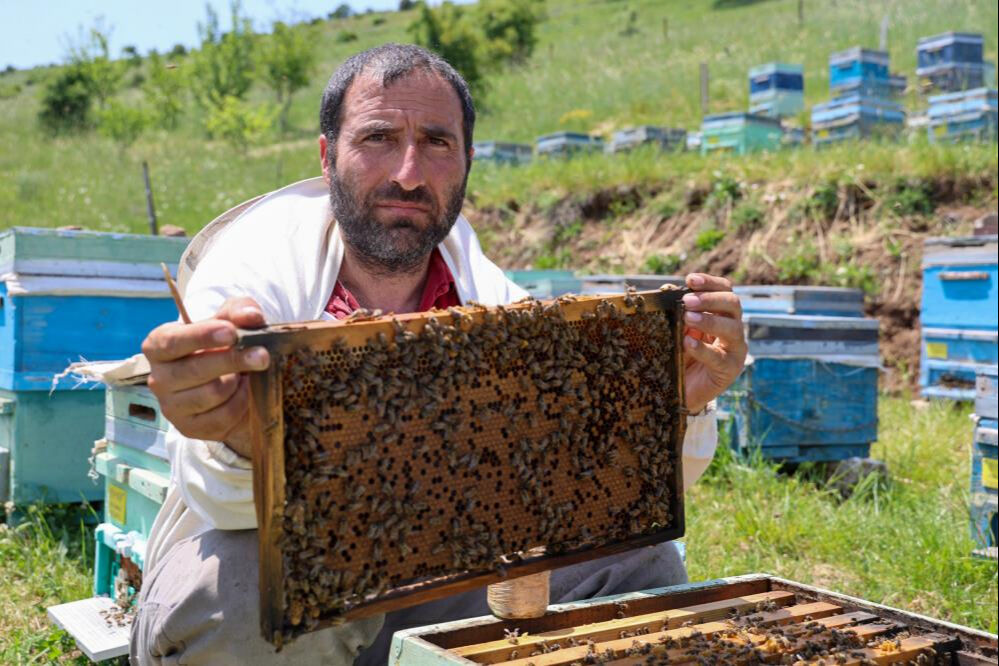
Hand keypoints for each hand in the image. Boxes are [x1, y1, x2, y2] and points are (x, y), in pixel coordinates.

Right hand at [142, 297, 269, 458]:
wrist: (232, 383)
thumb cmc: (223, 345)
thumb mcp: (231, 321)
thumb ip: (240, 311)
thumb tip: (251, 316)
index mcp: (159, 346)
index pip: (171, 342)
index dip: (200, 337)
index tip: (231, 333)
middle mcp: (158, 378)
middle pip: (195, 370)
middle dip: (232, 361)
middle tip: (262, 355)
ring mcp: (171, 406)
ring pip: (212, 393)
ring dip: (237, 382)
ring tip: (245, 373)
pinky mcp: (189, 428)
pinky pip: (223, 416)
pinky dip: (241, 402)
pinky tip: (243, 391)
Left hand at [681, 273, 746, 413]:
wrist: (681, 391)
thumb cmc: (681, 356)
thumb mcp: (677, 330)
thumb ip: (677, 312)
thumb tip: (666, 289)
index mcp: (722, 314)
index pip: (724, 290)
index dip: (710, 282)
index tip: (690, 279)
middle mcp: (733, 328)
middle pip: (733, 304)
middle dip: (710, 299)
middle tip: (687, 301)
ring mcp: (735, 349)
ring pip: (733, 328)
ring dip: (709, 320)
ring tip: (688, 317)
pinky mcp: (729, 370)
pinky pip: (719, 357)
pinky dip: (703, 348)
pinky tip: (688, 342)